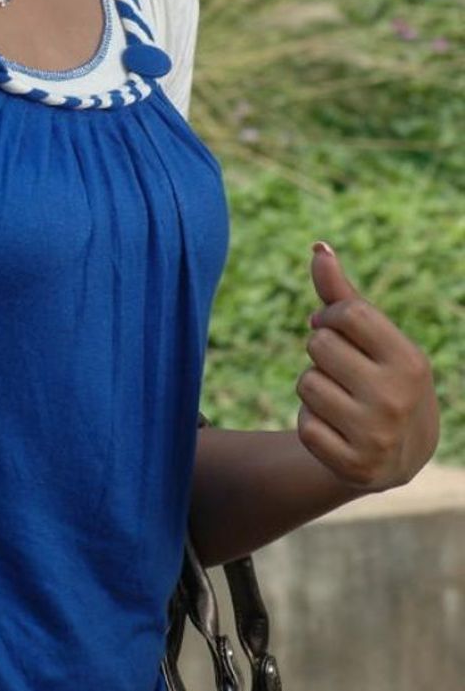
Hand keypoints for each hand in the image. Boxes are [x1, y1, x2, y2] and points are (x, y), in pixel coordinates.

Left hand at [295, 241, 439, 492]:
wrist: (402, 455)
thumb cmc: (383, 378)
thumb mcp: (375, 338)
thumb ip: (343, 295)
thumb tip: (318, 247)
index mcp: (409, 360)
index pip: (348, 313)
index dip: (330, 316)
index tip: (336, 328)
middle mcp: (396, 399)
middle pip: (319, 345)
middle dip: (321, 353)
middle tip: (344, 373)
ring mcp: (376, 437)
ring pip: (306, 384)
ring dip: (314, 389)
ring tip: (343, 402)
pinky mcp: (353, 467)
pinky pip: (304, 426)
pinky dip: (312, 424)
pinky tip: (337, 430)